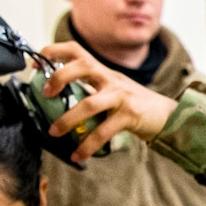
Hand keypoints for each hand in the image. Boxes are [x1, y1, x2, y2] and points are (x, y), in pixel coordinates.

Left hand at [38, 41, 178, 161]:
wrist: (169, 116)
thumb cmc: (137, 105)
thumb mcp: (112, 90)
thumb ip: (91, 90)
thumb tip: (60, 99)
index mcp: (103, 72)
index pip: (76, 50)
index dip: (53, 52)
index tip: (35, 64)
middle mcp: (111, 79)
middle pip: (82, 65)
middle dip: (59, 77)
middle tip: (45, 93)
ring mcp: (121, 96)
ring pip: (90, 103)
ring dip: (68, 119)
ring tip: (54, 132)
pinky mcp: (130, 115)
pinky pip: (104, 131)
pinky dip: (88, 145)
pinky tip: (78, 155)